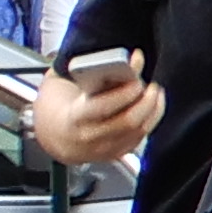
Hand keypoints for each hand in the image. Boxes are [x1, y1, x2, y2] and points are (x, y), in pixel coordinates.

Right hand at [30, 63, 160, 167]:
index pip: (102, 107)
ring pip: (139, 130)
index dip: (123, 93)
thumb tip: (132, 60)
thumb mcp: (67, 84)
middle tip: (152, 86)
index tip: (136, 80)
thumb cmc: (62, 105)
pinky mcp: (116, 153)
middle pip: (128, 121)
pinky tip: (152, 106)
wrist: (56, 136)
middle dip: (145, 101)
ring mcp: (103, 148)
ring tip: (155, 92)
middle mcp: (89, 137)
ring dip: (153, 109)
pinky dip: (151, 120)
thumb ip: (96, 70)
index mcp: (73, 118)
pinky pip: (141, 138)